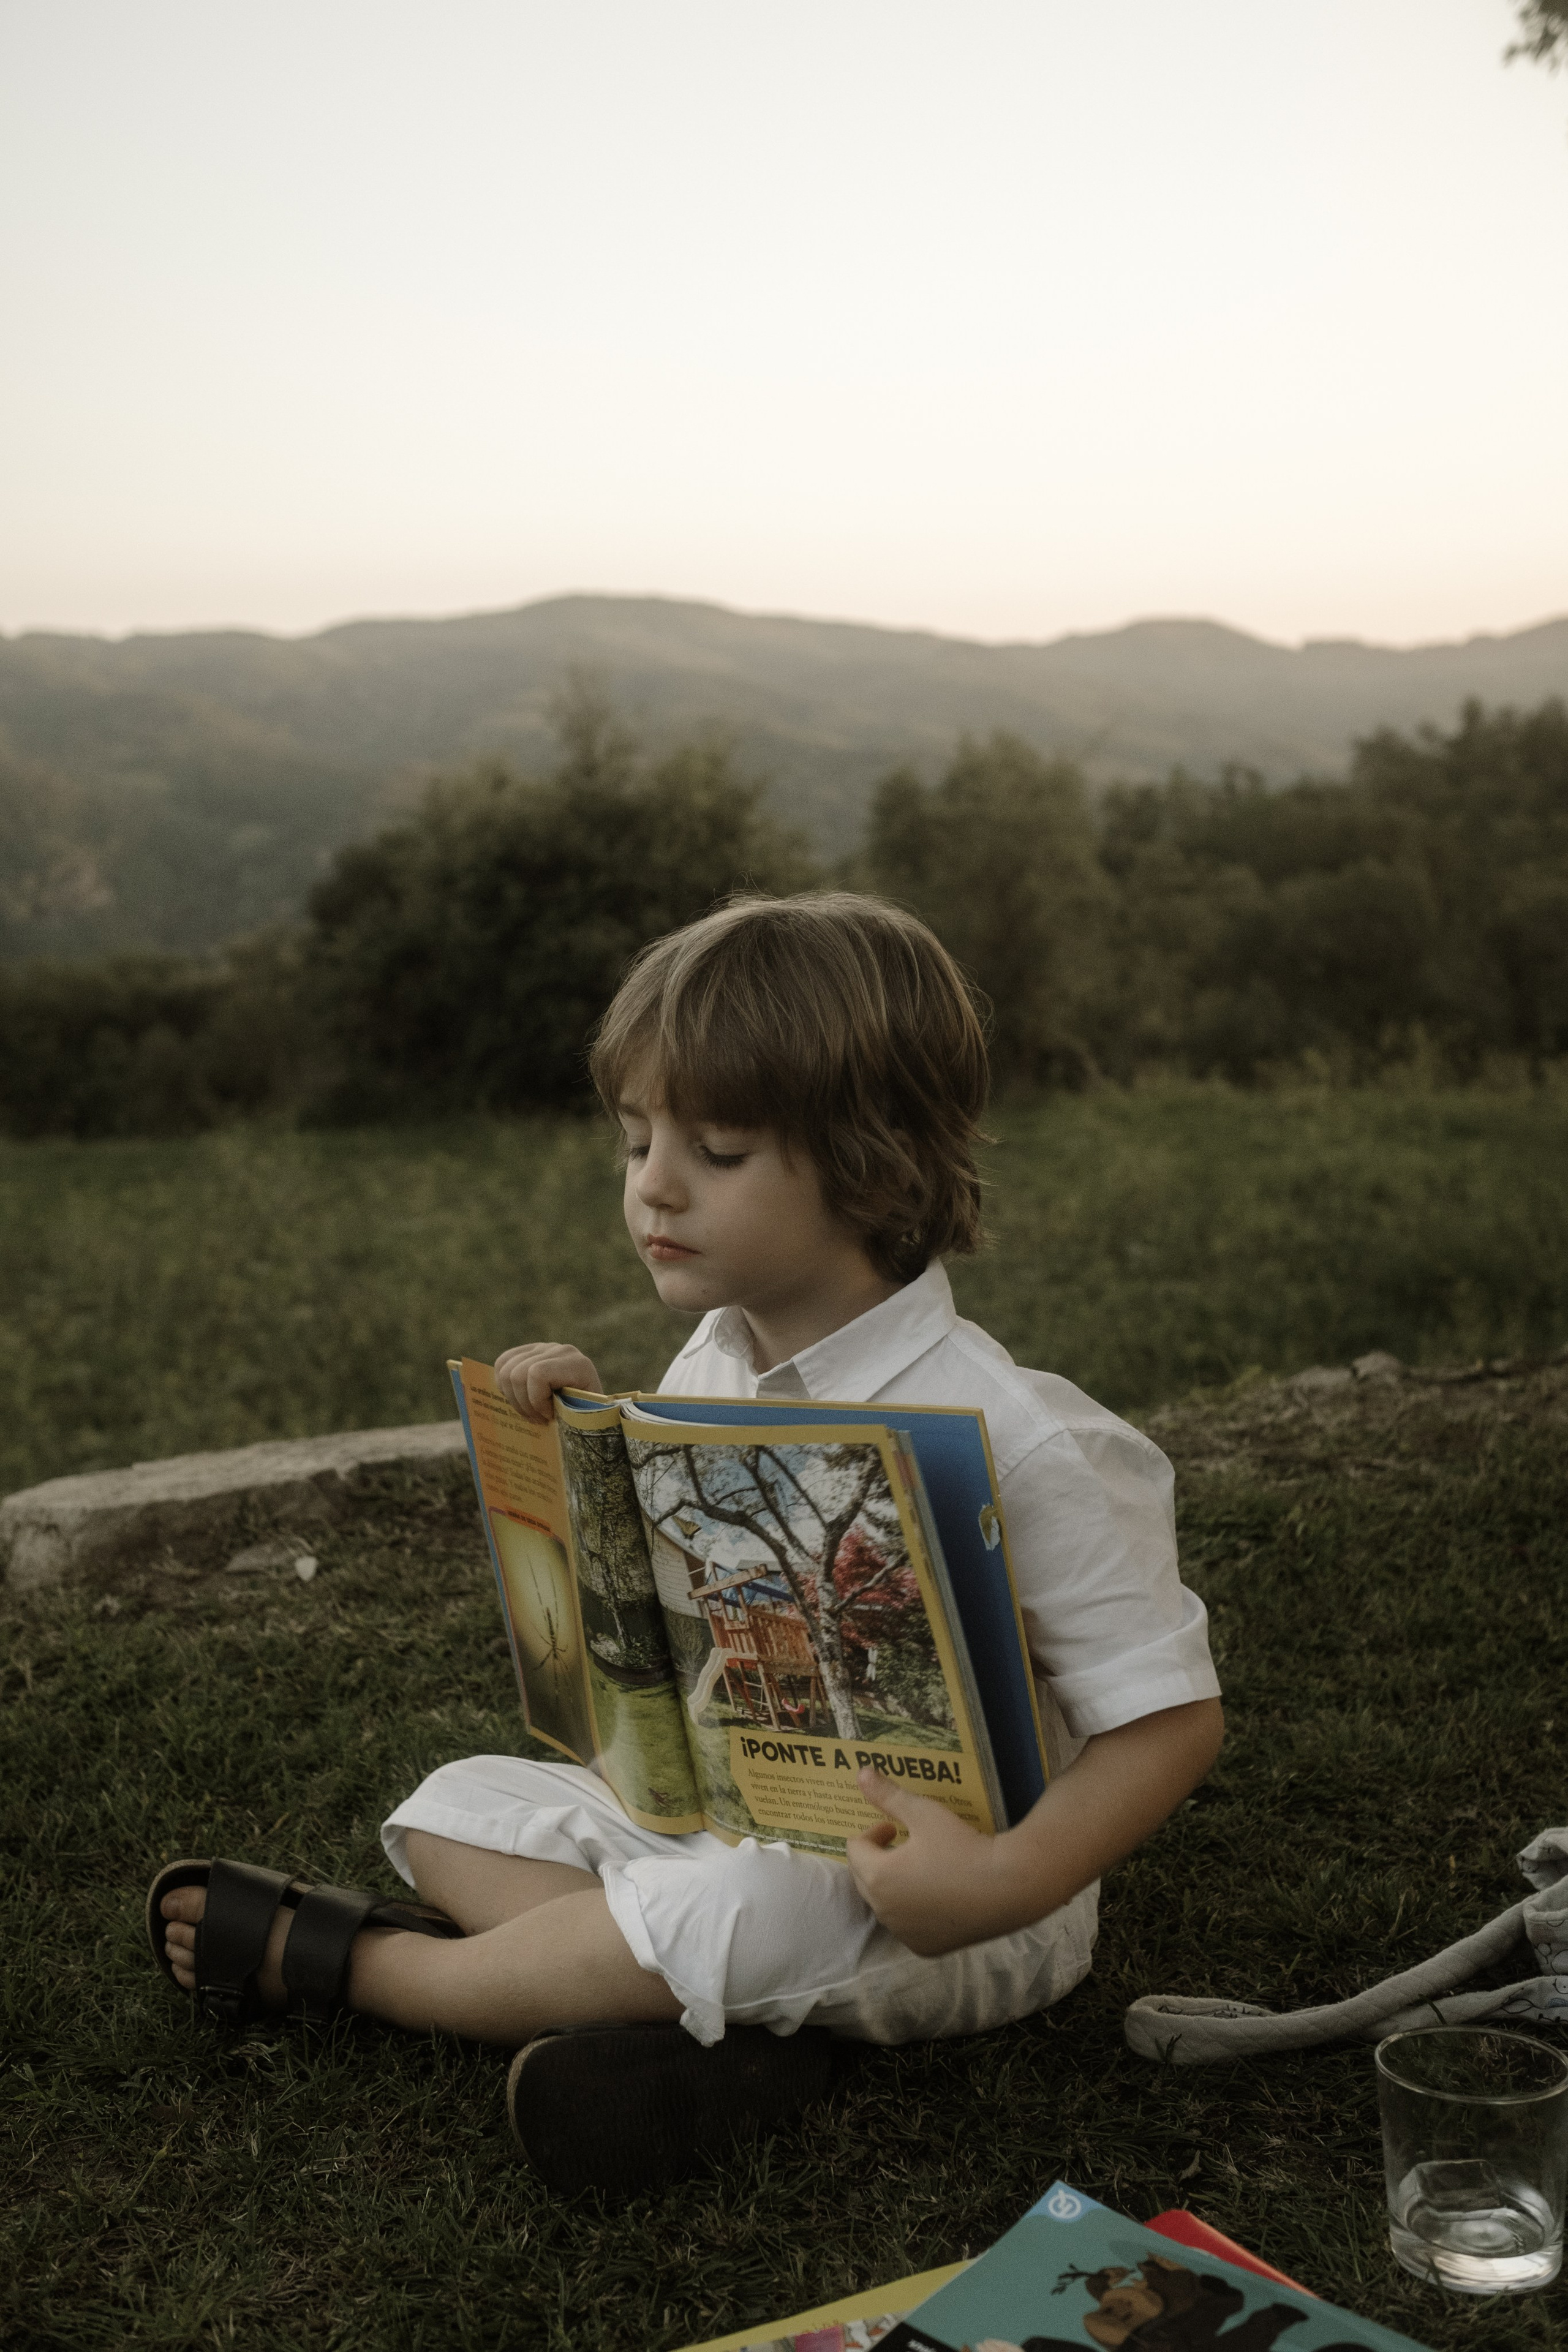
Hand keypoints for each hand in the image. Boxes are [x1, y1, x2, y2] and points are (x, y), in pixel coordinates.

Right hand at [494, 1342, 602, 1422]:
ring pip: (506, 1370)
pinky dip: (504, 1386)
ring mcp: (542, 1348)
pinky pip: (502, 1363)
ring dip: (514, 1398)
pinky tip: (520, 1398)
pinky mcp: (529, 1351)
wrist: (588, 1402)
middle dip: (524, 1403)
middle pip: (518, 1374)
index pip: (538, 1374)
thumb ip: (564, 1417)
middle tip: (538, 1419)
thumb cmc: (583, 1416)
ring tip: (531, 1411)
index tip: (549, 1417)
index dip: (537, 1400)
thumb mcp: (579, 1419)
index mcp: (577, 1364)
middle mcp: (559, 1351)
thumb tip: (543, 1422)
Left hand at [845, 1766, 1017, 1955]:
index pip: (854, 1850)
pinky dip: (911, 1911)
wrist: (1008, 1888)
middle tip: (904, 1844)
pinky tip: (937, 1896)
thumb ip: (888, 1796)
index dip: (872, 1833)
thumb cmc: (962, 1846)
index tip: (894, 1827)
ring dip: (892, 1885)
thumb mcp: (923, 1813)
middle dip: (877, 1859)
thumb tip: (861, 1772)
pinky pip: (906, 1926)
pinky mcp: (924, 1948)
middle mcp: (883, 1911)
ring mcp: (903, 1934)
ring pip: (884, 1904)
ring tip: (921, 1868)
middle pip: (863, 1878)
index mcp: (877, 1877)